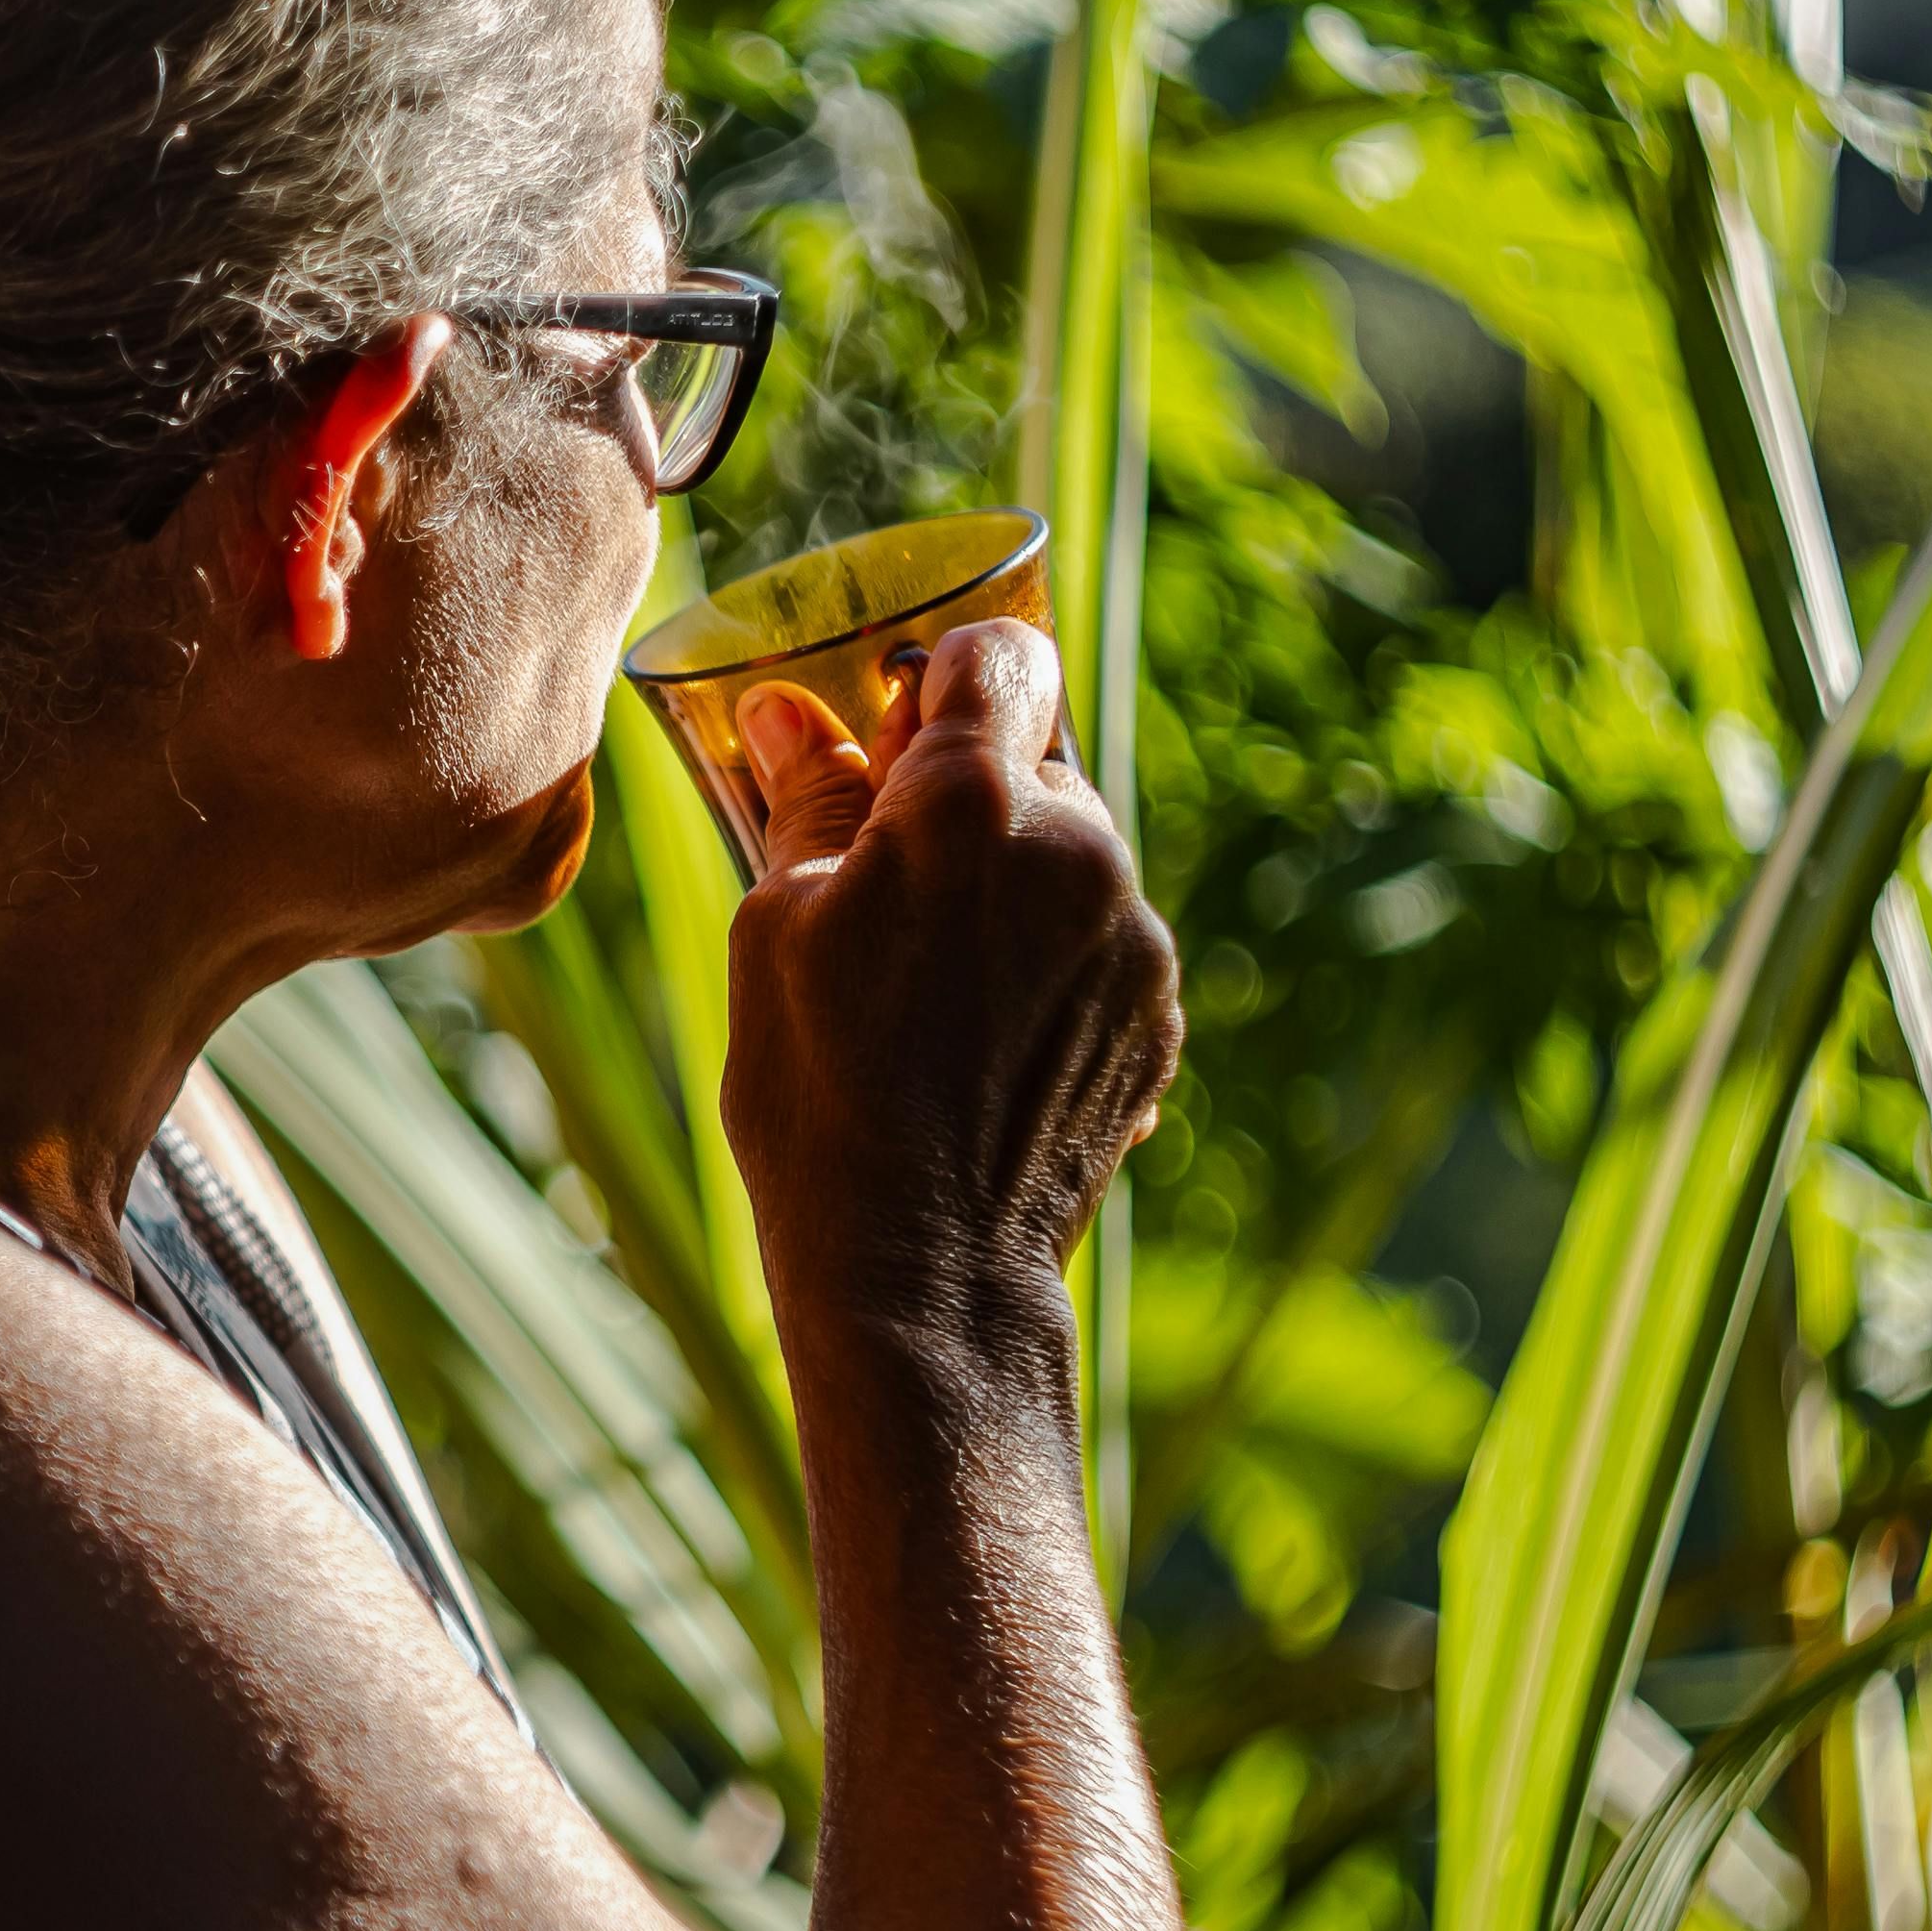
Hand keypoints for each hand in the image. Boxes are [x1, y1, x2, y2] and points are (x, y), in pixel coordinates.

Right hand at [717, 614, 1176, 1335]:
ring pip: (1068, 858)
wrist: (926, 1275)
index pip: (1001, 654)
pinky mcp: (1156, 1014)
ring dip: (1007, 885)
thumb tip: (785, 714)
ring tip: (925, 985)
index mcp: (975, 804)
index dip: (943, 676)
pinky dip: (1044, 963)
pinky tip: (973, 1041)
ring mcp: (1133, 938)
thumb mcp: (776, 932)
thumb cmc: (823, 1096)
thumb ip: (804, 802)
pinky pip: (1098, 943)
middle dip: (965, 797)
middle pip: (1035, 762)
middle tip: (879, 875)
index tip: (894, 727)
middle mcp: (1081, 851)